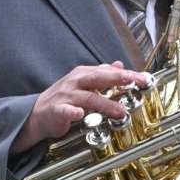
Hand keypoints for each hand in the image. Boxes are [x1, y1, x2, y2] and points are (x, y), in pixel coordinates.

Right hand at [12, 61, 147, 152]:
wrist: (36, 114)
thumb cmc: (63, 99)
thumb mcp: (83, 83)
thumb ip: (101, 74)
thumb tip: (120, 64)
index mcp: (83, 74)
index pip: (108, 71)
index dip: (127, 74)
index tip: (143, 78)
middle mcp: (75, 82)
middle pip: (99, 78)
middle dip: (118, 79)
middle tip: (134, 82)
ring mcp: (66, 96)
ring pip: (88, 98)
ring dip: (105, 103)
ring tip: (120, 111)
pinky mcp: (56, 110)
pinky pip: (65, 111)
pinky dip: (72, 112)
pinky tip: (79, 114)